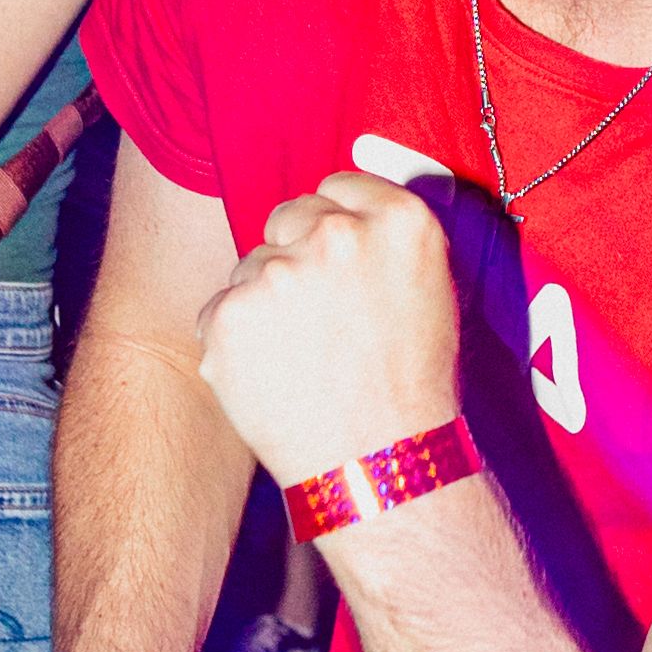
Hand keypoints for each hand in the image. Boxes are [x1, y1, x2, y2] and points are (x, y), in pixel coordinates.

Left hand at [197, 171, 462, 491]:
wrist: (380, 466)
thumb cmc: (412, 388)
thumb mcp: (433, 293)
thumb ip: (386, 243)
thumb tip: (340, 216)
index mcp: (401, 222)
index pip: (340, 186)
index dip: (335, 224)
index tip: (336, 260)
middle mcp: (338, 234)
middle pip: (288, 216)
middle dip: (294, 255)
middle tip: (318, 320)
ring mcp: (279, 272)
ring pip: (250, 267)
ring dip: (264, 303)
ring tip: (301, 361)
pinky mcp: (229, 314)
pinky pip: (217, 311)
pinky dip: (233, 343)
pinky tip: (271, 379)